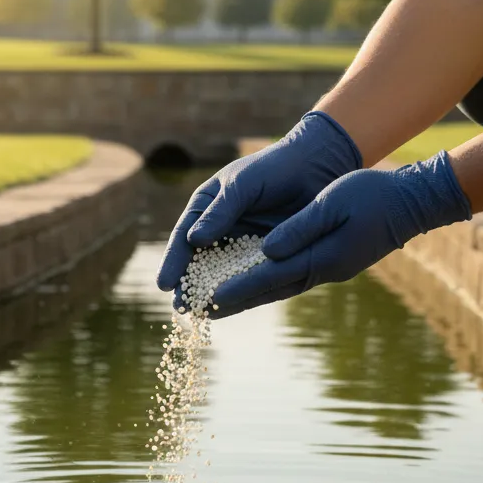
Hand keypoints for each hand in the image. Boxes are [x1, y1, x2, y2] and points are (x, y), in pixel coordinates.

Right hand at [156, 111, 361, 292]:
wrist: (317, 167)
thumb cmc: (275, 168)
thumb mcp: (243, 185)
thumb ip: (220, 212)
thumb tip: (193, 240)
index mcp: (206, 208)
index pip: (184, 238)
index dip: (174, 262)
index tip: (165, 284)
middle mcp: (221, 231)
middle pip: (198, 263)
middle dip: (188, 286)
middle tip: (179, 307)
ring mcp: (243, 247)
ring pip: (222, 276)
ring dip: (210, 295)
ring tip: (198, 315)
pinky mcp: (266, 259)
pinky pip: (249, 280)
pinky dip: (239, 294)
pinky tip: (226, 310)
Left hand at [210, 151, 471, 317]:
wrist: (411, 204)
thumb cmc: (372, 196)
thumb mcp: (332, 204)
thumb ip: (299, 228)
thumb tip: (267, 250)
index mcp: (320, 259)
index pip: (267, 277)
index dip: (235, 289)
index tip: (207, 302)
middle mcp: (319, 272)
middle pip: (266, 291)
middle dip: (231, 302)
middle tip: (198, 314)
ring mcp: (325, 270)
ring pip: (274, 288)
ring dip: (244, 297)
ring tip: (213, 306)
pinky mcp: (327, 263)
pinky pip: (286, 278)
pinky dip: (262, 284)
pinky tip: (245, 285)